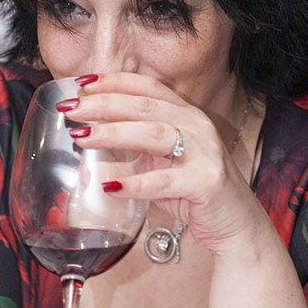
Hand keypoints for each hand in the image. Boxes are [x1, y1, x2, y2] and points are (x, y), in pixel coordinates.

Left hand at [58, 72, 264, 254]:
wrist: (236, 225)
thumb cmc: (193, 191)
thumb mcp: (159, 165)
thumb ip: (129, 154)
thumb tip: (84, 152)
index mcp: (186, 115)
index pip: (148, 88)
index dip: (115, 82)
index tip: (81, 83)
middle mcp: (197, 126)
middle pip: (146, 106)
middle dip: (104, 105)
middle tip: (70, 109)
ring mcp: (205, 152)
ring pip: (154, 134)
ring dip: (113, 134)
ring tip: (81, 138)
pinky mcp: (207, 182)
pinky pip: (165, 181)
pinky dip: (135, 183)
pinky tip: (109, 187)